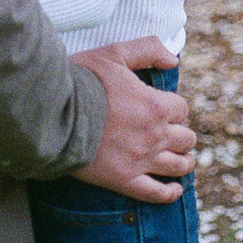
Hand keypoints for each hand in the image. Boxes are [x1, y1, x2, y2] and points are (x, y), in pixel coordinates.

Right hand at [71, 36, 195, 203]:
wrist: (57, 113)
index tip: (166, 108)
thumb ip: (147, 49)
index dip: (175, 107)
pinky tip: (175, 189)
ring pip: (177, 166)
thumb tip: (172, 59)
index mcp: (155, 105)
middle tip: (175, 133)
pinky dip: (169, 193)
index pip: (181, 109)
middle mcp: (154, 135)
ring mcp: (141, 160)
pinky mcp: (125, 180)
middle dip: (183, 134)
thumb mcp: (116, 53)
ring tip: (183, 160)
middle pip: (185, 138)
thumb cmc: (85, 80)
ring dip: (184, 161)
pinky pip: (156, 193)